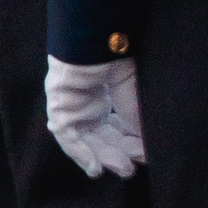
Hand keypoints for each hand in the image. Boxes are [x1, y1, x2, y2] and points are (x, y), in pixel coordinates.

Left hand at [46, 52, 144, 179]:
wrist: (104, 38)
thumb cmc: (122, 59)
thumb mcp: (136, 96)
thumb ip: (138, 123)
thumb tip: (147, 152)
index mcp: (101, 94)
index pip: (114, 127)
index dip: (129, 143)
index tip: (144, 155)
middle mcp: (83, 100)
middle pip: (99, 136)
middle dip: (116, 154)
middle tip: (131, 169)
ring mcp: (69, 103)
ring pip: (84, 139)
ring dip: (103, 157)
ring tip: (121, 169)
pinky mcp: (59, 105)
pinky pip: (67, 136)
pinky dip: (81, 153)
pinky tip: (96, 169)